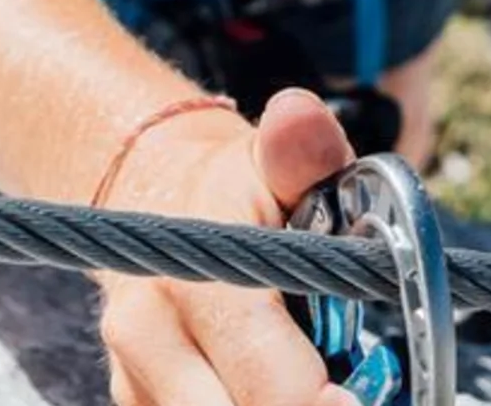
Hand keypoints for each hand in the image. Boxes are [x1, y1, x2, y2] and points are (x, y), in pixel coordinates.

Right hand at [96, 89, 365, 405]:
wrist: (150, 193)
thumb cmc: (235, 187)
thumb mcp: (278, 158)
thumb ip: (303, 149)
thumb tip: (300, 114)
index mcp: (197, 274)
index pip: (266, 380)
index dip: (321, 404)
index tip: (356, 398)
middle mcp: (150, 330)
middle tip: (350, 396)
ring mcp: (135, 370)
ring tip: (317, 383)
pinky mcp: (135, 396)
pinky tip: (270, 381)